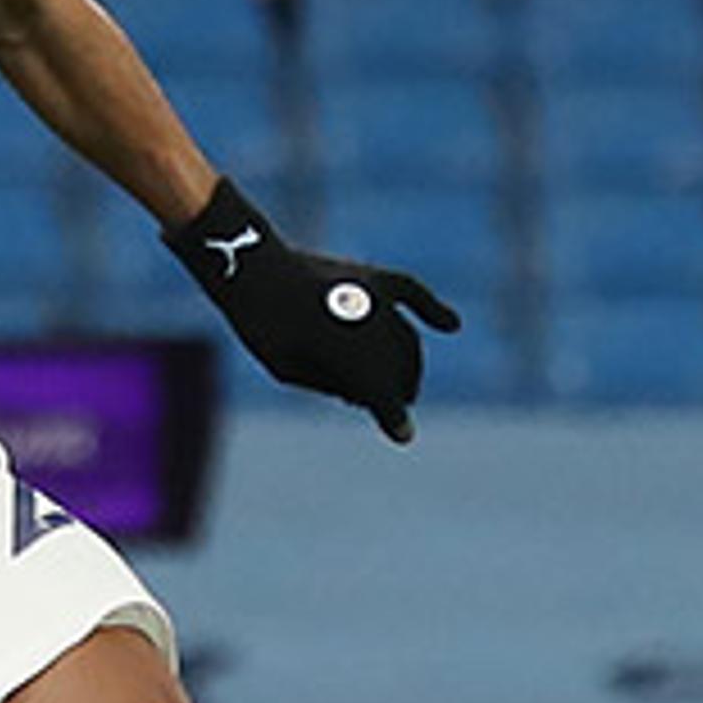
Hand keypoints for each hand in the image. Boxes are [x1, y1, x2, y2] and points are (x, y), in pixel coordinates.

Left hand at [162, 180, 460, 441]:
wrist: (251, 268)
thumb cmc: (263, 326)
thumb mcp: (291, 368)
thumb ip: (332, 383)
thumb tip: (367, 392)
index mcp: (344, 353)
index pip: (384, 393)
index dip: (393, 417)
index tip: (403, 434)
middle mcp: (367, 323)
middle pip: (398, 367)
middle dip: (400, 390)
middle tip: (395, 405)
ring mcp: (372, 296)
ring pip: (406, 336)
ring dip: (409, 362)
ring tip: (405, 380)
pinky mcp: (370, 275)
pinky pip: (410, 292)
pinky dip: (432, 310)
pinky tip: (452, 325)